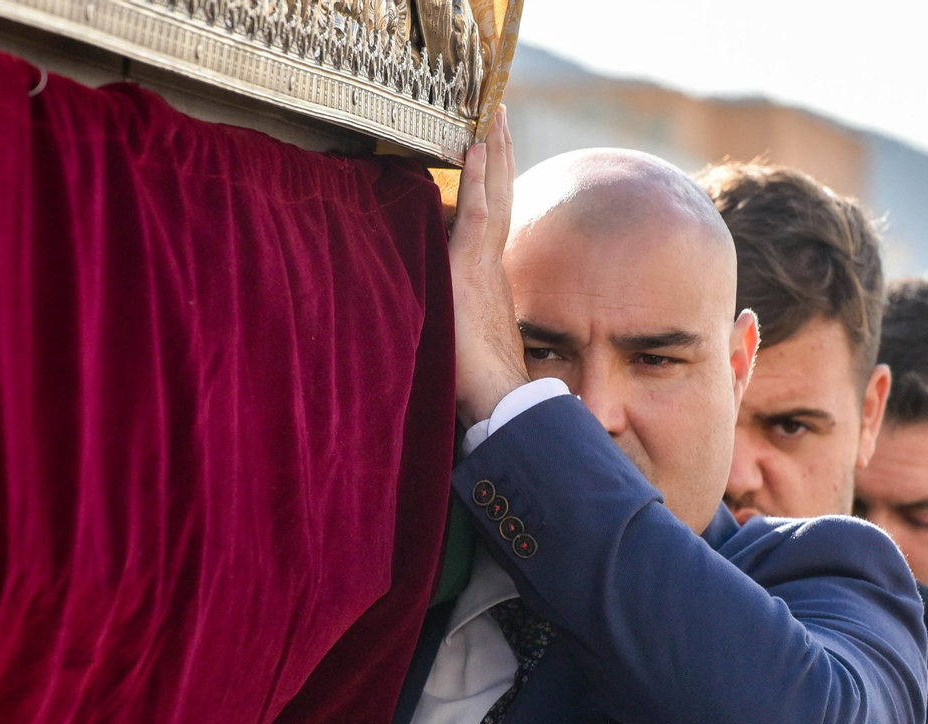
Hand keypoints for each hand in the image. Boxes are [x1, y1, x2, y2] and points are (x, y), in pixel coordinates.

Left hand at [448, 106, 527, 424]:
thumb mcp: (458, 347)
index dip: (492, 186)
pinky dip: (478, 180)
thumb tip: (427, 330)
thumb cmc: (480, 389)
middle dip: (500, 158)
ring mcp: (483, 267)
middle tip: (496, 116)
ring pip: (493, 198)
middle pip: (500, 199)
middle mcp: (491, 267)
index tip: (490, 153)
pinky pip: (477, 215)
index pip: (491, 221)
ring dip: (493, 155)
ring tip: (491, 117)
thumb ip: (447, 327)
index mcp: (488, 282)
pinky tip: (475, 149)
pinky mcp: (471, 273)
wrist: (500, 404)